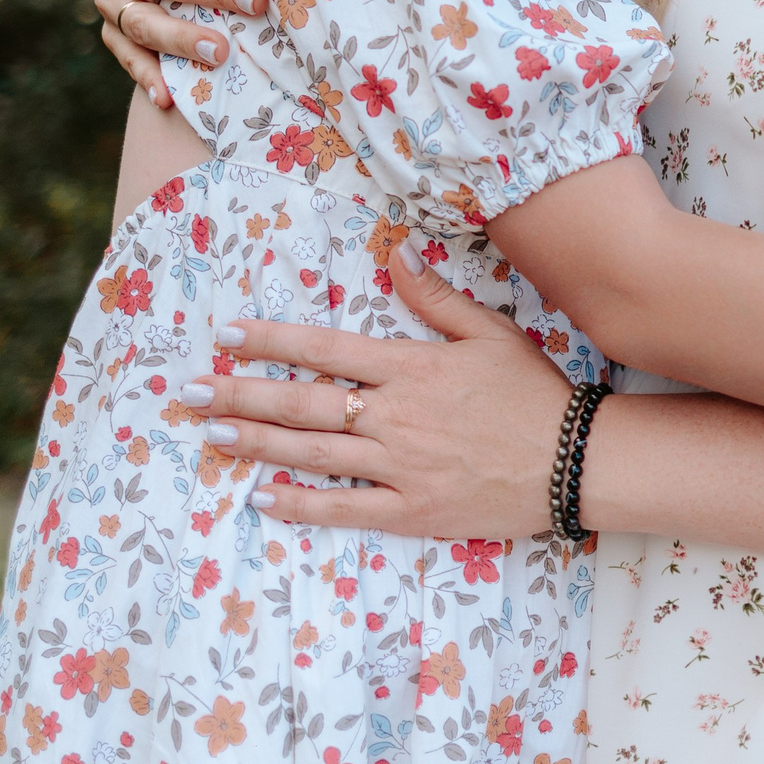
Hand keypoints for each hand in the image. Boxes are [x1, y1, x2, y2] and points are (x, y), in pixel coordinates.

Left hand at [178, 244, 570, 537]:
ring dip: (256, 442)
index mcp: (411, 367)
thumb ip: (435, 298)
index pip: (325, 348)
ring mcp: (401, 466)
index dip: (271, 340)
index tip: (227, 334)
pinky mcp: (413, 509)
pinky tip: (263, 496)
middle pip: (303, 401)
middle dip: (240, 393)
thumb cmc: (532, 393)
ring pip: (313, 451)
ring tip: (210, 434)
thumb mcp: (490, 332)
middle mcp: (395, 415)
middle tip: (188, 393)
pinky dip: (302, 502)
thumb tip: (395, 254)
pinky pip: (345, 507)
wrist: (576, 460)